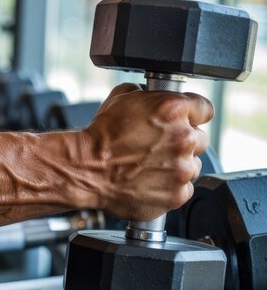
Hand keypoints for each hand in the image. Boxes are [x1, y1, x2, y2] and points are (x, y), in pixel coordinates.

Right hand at [82, 83, 213, 220]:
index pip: (204, 109)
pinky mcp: (177, 195)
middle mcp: (183, 138)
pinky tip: (149, 181)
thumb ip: (147, 94)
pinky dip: (169, 188)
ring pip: (192, 165)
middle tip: (158, 146)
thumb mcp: (121, 98)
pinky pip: (183, 189)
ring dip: (177, 165)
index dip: (191, 114)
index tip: (183, 121)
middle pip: (200, 139)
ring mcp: (182, 169)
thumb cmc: (99, 136)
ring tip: (150, 166)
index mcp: (174, 109)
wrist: (85, 169)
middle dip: (182, 141)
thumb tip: (153, 94)